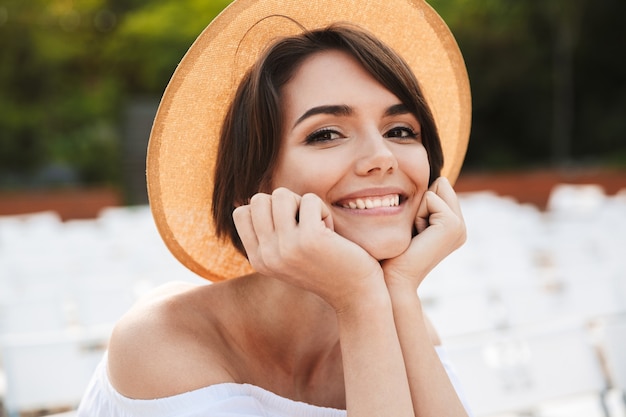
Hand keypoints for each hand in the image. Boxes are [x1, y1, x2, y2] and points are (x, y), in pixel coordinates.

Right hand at [232, 187, 383, 310]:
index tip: (289, 228)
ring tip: (316, 225)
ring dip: (303, 204)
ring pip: (281, 195)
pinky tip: (331, 231)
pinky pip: (309, 199)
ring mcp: (286, 247)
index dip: (267, 210)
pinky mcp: (310, 239)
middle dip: (284, 203)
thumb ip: (268, 232)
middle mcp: (267, 255)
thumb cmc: (325, 266)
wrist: (355, 295)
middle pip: (259, 200)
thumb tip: (242, 199)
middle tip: (304, 223)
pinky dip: (322, 209)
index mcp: (258, 260)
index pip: (242, 213)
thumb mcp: (287, 254)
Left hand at [381, 177, 465, 290]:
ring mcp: (460, 226)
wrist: (394, 278)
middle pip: (440, 184)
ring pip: (436, 188)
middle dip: (421, 202)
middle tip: (414, 231)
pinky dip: (419, 213)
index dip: (420, 201)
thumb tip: (424, 179)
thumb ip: (421, 203)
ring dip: (419, 208)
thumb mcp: (410, 222)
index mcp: (453, 224)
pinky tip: (418, 236)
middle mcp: (461, 226)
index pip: (439, 186)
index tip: (413, 228)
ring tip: (416, 234)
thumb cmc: (394, 251)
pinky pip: (431, 198)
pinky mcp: (452, 226)